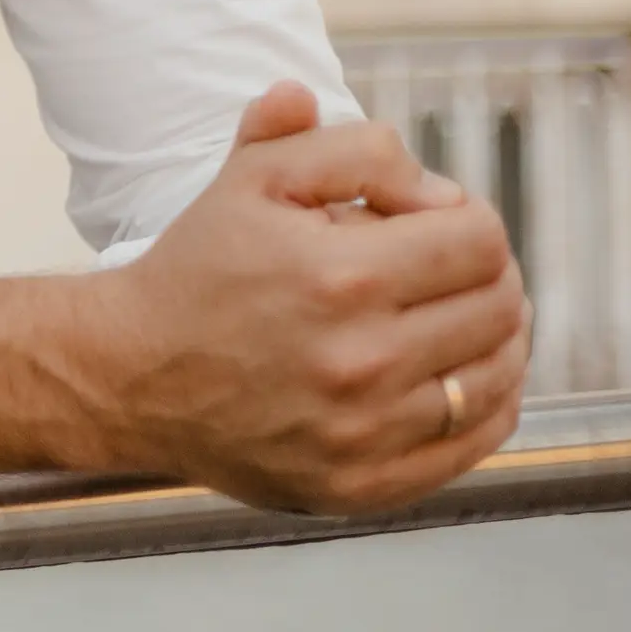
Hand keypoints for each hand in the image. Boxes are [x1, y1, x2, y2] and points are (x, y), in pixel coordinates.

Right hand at [87, 82, 528, 514]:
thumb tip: (434, 184)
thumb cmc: (196, 271)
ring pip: (500, 374)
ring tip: (450, 318)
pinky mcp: (364, 483)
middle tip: (441, 268)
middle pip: (501, 305)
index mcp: (340, 276)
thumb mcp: (251, 177)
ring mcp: (366, 432)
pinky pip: (477, 440)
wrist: (129, 374)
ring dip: (493, 336)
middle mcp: (362, 360)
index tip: (429, 223)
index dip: (464, 217)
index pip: (481, 239)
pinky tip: (453, 373)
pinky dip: (486, 402)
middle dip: (482, 273)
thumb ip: (348, 148)